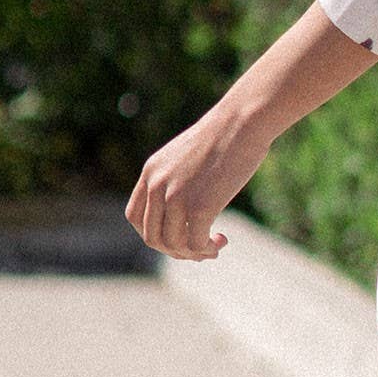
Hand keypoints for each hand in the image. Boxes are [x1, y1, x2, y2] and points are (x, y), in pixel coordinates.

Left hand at [124, 105, 259, 262]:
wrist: (241, 123)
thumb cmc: (223, 137)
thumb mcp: (186, 157)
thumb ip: (177, 179)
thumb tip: (183, 210)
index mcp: (151, 172)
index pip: (135, 217)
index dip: (154, 234)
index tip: (177, 236)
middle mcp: (157, 186)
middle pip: (151, 236)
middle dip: (174, 250)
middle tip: (199, 248)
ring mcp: (176, 197)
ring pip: (173, 245)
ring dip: (193, 253)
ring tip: (214, 246)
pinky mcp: (199, 207)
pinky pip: (195, 244)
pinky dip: (207, 249)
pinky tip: (223, 240)